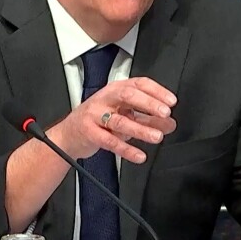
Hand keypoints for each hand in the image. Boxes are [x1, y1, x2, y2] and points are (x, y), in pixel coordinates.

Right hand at [49, 77, 176, 163]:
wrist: (69, 135)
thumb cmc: (98, 121)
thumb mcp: (124, 117)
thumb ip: (148, 120)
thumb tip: (169, 124)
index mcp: (116, 90)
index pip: (139, 84)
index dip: (157, 91)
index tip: (171, 101)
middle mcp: (105, 99)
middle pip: (128, 95)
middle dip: (148, 104)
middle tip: (165, 113)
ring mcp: (95, 114)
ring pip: (120, 120)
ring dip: (141, 129)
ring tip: (157, 137)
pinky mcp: (89, 132)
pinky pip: (109, 141)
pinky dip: (126, 149)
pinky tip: (139, 155)